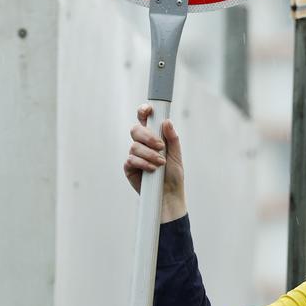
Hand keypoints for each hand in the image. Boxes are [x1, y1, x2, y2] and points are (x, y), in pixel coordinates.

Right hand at [123, 103, 186, 221]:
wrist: (169, 195)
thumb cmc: (173, 175)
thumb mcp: (176, 155)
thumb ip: (172, 138)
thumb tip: (167, 121)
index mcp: (153, 138)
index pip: (145, 120)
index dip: (143, 112)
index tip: (148, 110)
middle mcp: (142, 144)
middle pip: (135, 130)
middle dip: (147, 136)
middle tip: (160, 146)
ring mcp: (134, 155)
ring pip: (134, 146)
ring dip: (149, 154)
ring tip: (160, 163)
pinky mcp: (129, 168)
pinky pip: (131, 160)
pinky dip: (143, 163)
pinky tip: (152, 169)